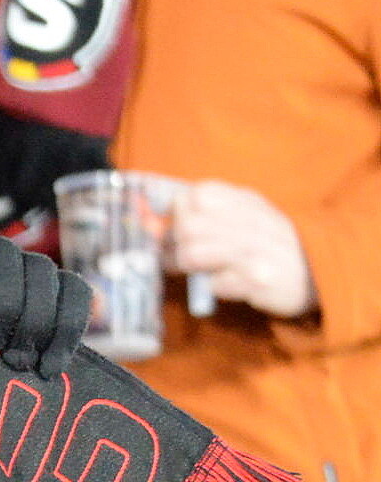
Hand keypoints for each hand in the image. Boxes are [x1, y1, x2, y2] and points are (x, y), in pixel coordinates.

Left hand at [170, 181, 314, 319]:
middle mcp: (249, 221)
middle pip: (187, 227)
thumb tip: (162, 223)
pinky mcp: (256, 281)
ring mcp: (254, 251)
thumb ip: (212, 213)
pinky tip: (224, 284)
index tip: (178, 226)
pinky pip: (215, 284)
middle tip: (176, 257)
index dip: (178, 211)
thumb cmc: (272, 244)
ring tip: (194, 271)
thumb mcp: (250, 215)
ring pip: (192, 254)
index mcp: (245, 201)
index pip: (197, 194)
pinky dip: (212, 287)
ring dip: (185, 267)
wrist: (319, 271)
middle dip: (172, 245)